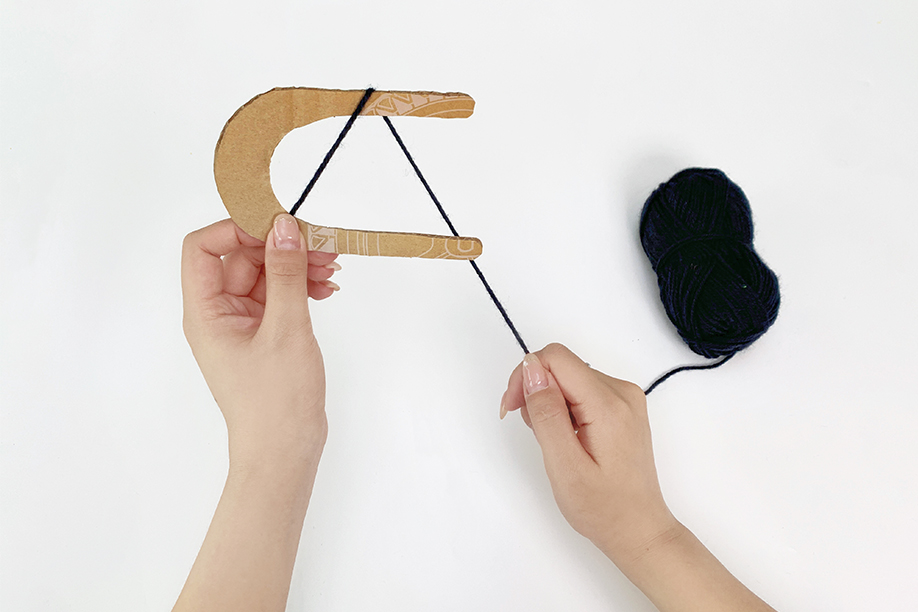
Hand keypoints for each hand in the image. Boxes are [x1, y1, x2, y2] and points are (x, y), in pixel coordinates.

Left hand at [181, 215, 339, 467]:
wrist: (285, 451)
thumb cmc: (276, 400)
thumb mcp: (286, 329)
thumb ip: (285, 273)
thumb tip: (284, 226)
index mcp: (205, 312)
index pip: (203, 248)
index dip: (236, 228)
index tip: (278, 226)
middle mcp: (218, 314)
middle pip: (240, 258)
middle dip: (280, 246)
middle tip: (322, 244)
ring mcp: (241, 325)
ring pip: (264, 275)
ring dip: (296, 266)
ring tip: (332, 268)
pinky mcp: (264, 335)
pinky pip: (278, 296)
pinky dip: (301, 287)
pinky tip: (326, 289)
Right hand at [501, 344, 775, 611]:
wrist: (638, 529)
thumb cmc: (602, 507)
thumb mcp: (564, 466)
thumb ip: (547, 413)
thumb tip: (532, 369)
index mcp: (609, 404)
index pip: (556, 358)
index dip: (526, 377)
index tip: (513, 409)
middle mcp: (622, 392)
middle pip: (562, 365)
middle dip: (535, 391)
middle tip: (533, 432)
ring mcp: (625, 398)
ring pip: (570, 376)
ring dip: (549, 401)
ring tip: (552, 441)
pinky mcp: (622, 406)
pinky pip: (582, 389)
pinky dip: (564, 407)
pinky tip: (565, 437)